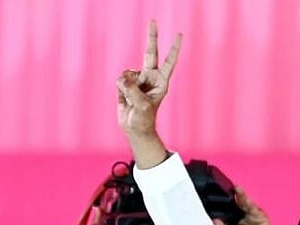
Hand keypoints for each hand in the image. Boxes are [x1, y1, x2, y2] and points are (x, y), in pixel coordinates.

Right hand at [116, 20, 181, 138]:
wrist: (135, 127)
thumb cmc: (144, 118)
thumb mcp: (142, 104)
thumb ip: (132, 88)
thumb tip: (123, 77)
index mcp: (161, 81)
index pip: (169, 60)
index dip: (174, 48)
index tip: (179, 34)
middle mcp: (150, 76)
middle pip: (149, 52)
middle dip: (151, 37)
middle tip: (153, 20)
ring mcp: (138, 78)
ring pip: (127, 72)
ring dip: (126, 84)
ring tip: (131, 98)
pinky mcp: (126, 83)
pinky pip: (120, 79)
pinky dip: (120, 87)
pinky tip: (125, 97)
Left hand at [215, 187, 277, 224]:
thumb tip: (213, 220)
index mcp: (237, 219)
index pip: (231, 207)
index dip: (226, 201)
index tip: (218, 195)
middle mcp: (245, 215)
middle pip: (238, 203)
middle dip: (234, 195)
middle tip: (227, 187)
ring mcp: (253, 215)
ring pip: (246, 203)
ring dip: (242, 196)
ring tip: (236, 188)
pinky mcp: (261, 217)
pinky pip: (254, 208)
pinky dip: (249, 203)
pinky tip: (245, 198)